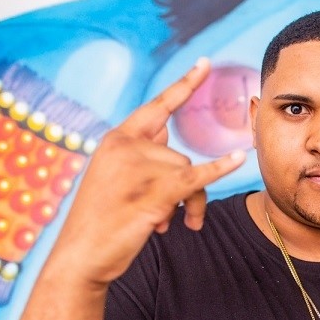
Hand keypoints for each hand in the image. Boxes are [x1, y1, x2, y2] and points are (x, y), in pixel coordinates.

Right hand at [48, 58, 245, 285]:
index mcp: (116, 140)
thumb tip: (180, 156)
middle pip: (181, 156)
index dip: (184, 85)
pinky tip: (239, 159)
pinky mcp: (152, 192)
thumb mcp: (118, 181)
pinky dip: (219, 170)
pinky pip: (195, 178)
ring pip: (189, 174)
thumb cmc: (102, 222)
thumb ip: (146, 161)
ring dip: (190, 204)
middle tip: (178, 218)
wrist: (80, 256)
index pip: (157, 107)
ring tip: (172, 225)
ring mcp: (137, 168)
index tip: (205, 62)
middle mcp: (124, 147)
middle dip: (187, 187)